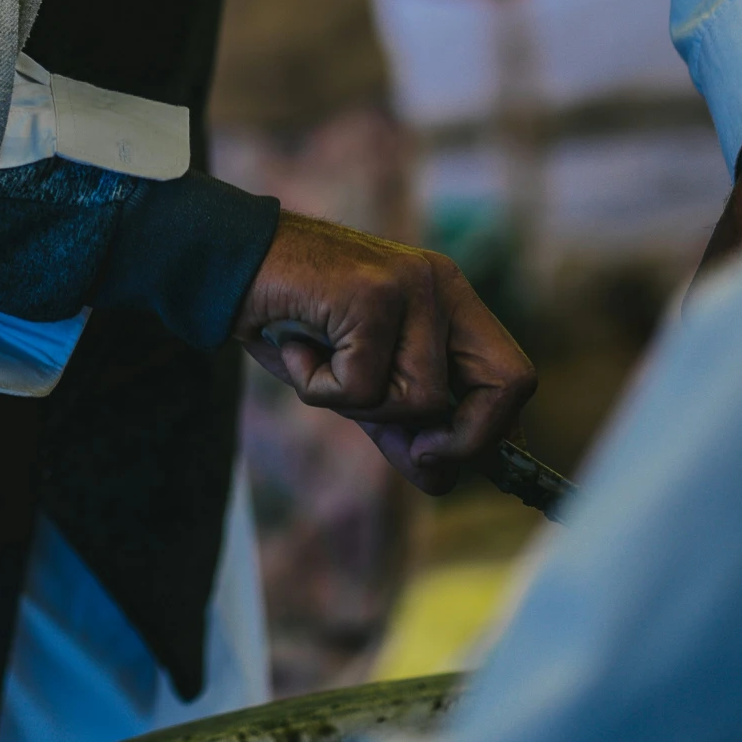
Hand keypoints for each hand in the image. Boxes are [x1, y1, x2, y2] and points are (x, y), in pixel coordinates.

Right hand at [234, 211, 535, 493]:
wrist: (228, 262)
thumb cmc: (292, 320)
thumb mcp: (357, 381)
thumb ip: (401, 424)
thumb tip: (441, 479)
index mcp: (448, 298)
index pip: (513, 376)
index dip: (492, 432)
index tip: (448, 459)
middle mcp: (439, 284)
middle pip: (508, 383)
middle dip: (466, 439)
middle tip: (412, 450)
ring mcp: (410, 285)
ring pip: (423, 400)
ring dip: (360, 406)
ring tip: (319, 363)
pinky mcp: (371, 294)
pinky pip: (362, 388)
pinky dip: (319, 387)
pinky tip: (296, 346)